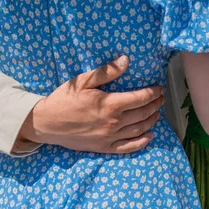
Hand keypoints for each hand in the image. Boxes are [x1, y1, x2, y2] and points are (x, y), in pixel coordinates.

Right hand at [18, 55, 164, 153]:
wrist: (46, 123)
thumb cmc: (64, 99)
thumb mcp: (83, 81)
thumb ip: (106, 71)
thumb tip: (126, 60)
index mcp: (110, 104)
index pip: (140, 98)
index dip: (153, 93)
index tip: (159, 88)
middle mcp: (114, 122)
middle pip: (143, 113)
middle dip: (155, 105)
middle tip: (161, 99)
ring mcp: (110, 137)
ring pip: (139, 129)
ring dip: (151, 120)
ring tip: (157, 113)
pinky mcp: (104, 148)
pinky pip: (129, 147)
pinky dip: (142, 142)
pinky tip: (150, 136)